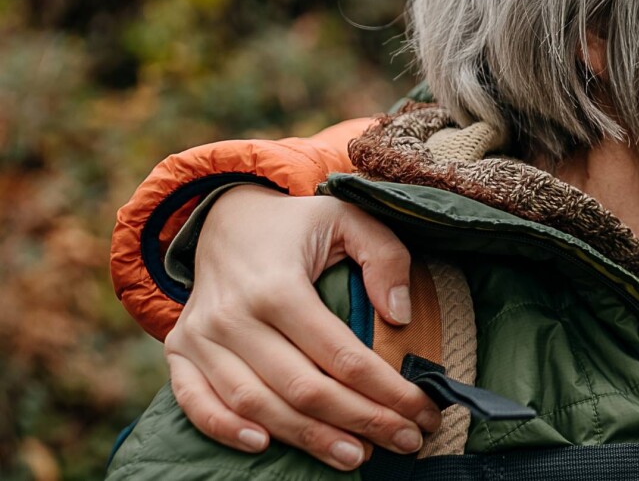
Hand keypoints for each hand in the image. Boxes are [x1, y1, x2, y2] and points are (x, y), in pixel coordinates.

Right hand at [162, 185, 441, 469]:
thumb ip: (385, 258)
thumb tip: (400, 317)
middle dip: (361, 422)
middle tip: (406, 441)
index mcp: (278, 286)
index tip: (423, 411)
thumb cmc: (298, 225)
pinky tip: (262, 446)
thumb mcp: (350, 219)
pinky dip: (222, 429)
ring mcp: (201, 337)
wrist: (225, 218)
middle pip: (303, 388)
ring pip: (255, 404)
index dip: (387, 391)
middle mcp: (233, 316)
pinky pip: (194, 401)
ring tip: (355, 456)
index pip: (341, 355)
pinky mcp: (180, 351)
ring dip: (307, 438)